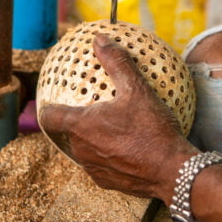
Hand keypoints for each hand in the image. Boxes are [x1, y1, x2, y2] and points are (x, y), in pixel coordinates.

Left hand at [38, 35, 199, 202]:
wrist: (172, 171)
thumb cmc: (152, 129)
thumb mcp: (137, 89)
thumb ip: (116, 62)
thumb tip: (100, 39)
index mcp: (81, 126)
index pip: (49, 117)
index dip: (49, 108)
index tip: (56, 101)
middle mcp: (81, 150)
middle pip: (69, 132)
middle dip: (79, 122)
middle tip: (96, 110)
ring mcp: (93, 169)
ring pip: (85, 150)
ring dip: (95, 140)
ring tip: (115, 128)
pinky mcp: (107, 183)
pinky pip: (102, 166)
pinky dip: (110, 156)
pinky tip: (129, 148)